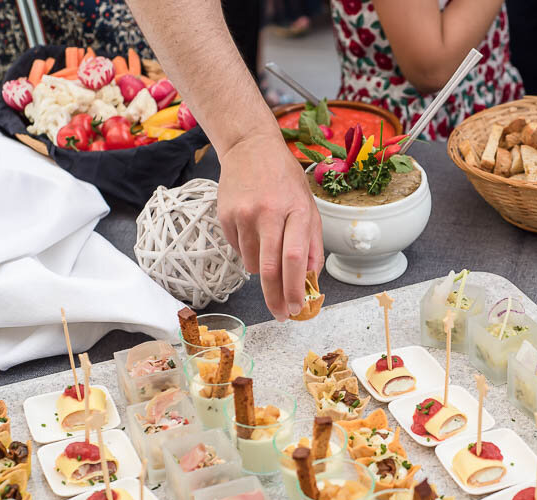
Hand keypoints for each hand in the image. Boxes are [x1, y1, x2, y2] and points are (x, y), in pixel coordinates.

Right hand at [217, 136, 323, 320]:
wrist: (250, 148)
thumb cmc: (285, 181)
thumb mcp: (309, 208)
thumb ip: (312, 245)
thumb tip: (311, 281)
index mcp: (295, 211)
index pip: (294, 259)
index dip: (295, 288)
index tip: (296, 308)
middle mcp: (268, 213)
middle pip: (269, 268)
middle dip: (275, 298)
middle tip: (280, 314)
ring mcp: (243, 214)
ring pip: (251, 264)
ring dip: (262, 270)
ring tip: (268, 248)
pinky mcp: (225, 216)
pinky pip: (238, 250)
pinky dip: (248, 252)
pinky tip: (253, 232)